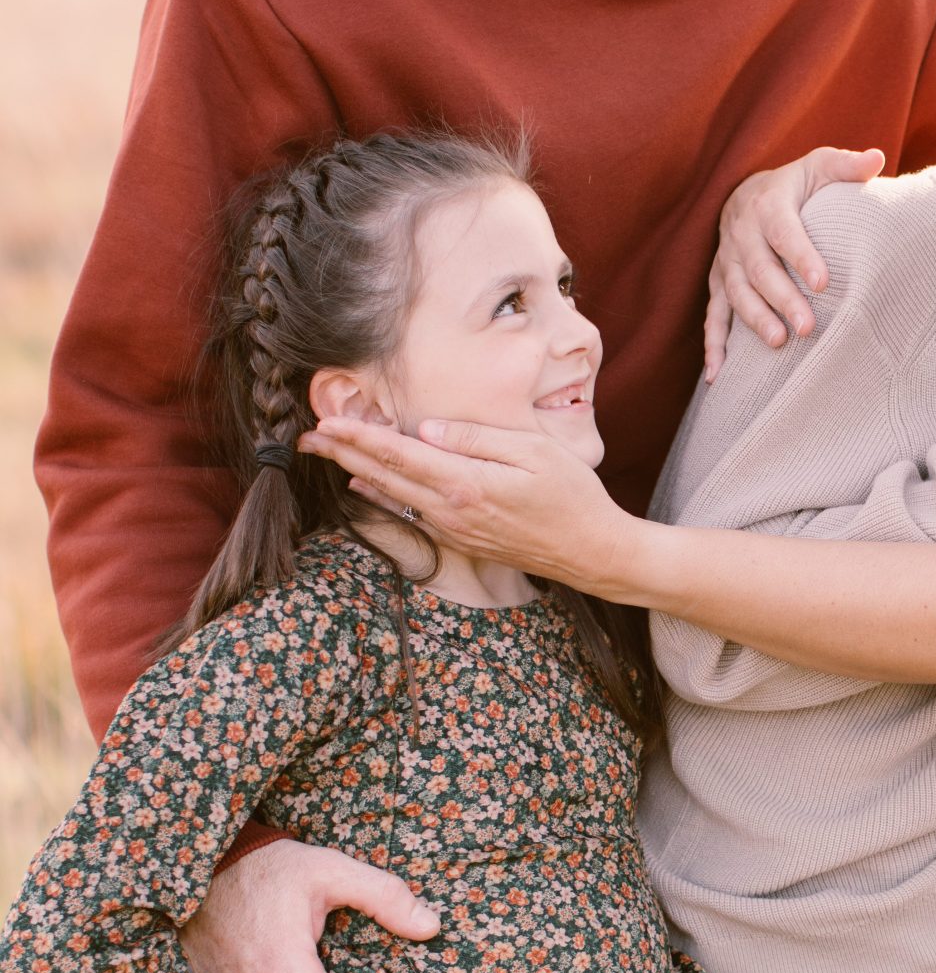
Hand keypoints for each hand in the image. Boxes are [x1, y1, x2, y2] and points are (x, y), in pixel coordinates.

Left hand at [300, 416, 647, 597]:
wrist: (591, 551)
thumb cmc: (572, 494)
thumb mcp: (534, 451)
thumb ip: (478, 439)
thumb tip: (429, 428)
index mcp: (466, 482)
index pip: (400, 453)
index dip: (360, 436)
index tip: (326, 421)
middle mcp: (451, 509)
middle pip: (385, 474)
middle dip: (343, 453)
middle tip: (306, 436)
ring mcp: (454, 527)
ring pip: (393, 494)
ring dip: (357, 471)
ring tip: (326, 454)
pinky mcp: (461, 538)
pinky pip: (410, 513)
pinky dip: (382, 496)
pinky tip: (365, 485)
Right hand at [704, 144, 884, 380]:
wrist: (746, 192)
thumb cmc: (796, 185)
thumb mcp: (819, 167)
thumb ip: (846, 167)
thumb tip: (877, 159)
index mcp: (768, 205)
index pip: (784, 232)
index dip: (802, 256)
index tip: (823, 282)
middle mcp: (741, 234)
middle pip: (760, 270)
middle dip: (782, 299)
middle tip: (808, 327)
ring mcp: (726, 261)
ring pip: (736, 293)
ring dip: (754, 320)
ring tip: (779, 342)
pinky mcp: (718, 283)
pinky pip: (713, 315)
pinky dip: (713, 345)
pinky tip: (717, 374)